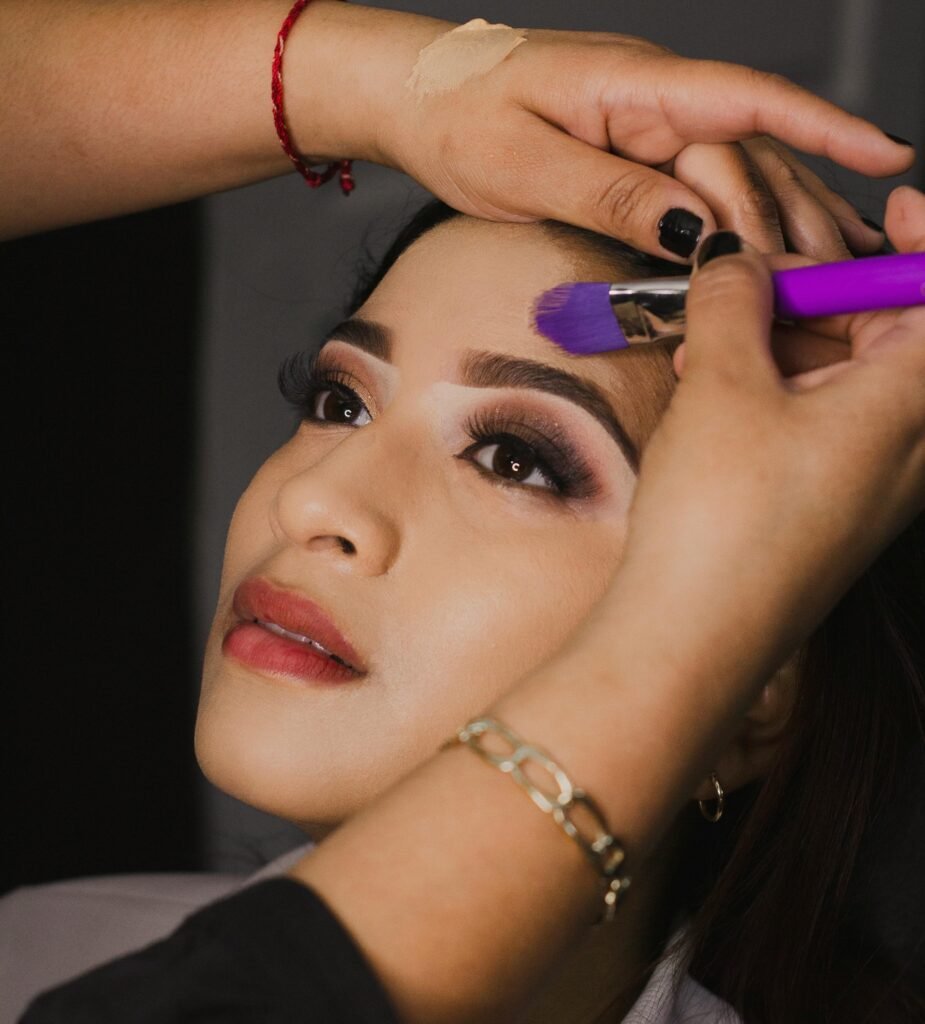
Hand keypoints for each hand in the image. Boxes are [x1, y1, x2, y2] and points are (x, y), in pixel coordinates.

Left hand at [379, 23, 911, 261]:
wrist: (415, 100)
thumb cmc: (458, 118)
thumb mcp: (527, 165)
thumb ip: (612, 195)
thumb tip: (692, 230)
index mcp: (634, 85)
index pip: (745, 100)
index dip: (821, 127)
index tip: (884, 153)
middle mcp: (653, 100)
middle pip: (748, 156)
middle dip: (795, 216)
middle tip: (836, 279)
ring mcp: (645, 126)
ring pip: (732, 175)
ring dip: (783, 220)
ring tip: (834, 264)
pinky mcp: (632, 154)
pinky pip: (698, 188)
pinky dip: (739, 219)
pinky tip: (773, 244)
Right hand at [614, 185, 924, 715]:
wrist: (691, 636)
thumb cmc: (723, 524)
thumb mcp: (722, 385)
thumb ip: (734, 302)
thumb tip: (735, 260)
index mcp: (911, 405)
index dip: (922, 246)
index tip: (886, 213)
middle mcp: (909, 448)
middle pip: (892, 336)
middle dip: (821, 296)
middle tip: (748, 283)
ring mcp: (871, 483)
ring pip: (849, 380)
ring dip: (784, 346)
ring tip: (706, 345)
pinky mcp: (830, 508)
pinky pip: (822, 424)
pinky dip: (776, 392)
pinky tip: (710, 393)